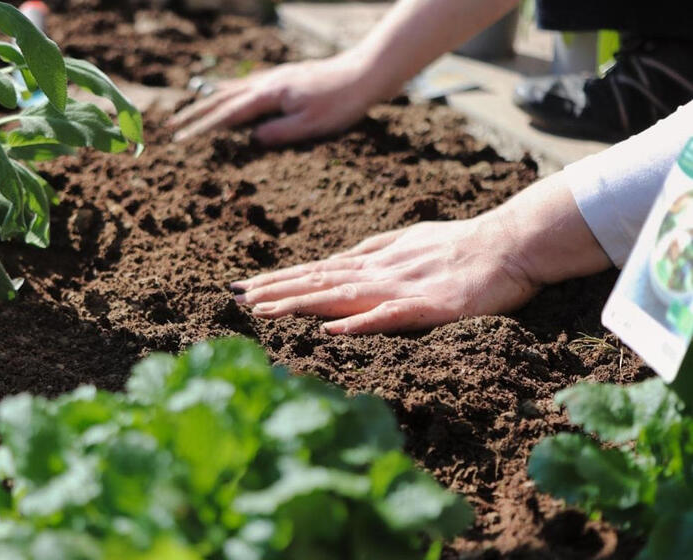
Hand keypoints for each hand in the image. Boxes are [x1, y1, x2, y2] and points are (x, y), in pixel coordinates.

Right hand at [168, 53, 380, 144]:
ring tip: (189, 111)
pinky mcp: (283, 78)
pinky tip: (226, 93)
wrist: (364, 73)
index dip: (202, 128)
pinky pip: (246, 84)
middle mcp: (267, 83)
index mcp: (270, 96)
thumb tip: (252, 140)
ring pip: (232, 89)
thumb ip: (279, 132)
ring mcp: (274, 78)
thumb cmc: (341, 102)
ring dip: (208, 102)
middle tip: (171, 127)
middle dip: (195, 114)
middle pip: (222, 99)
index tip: (181, 139)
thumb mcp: (311, 125)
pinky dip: (229, 91)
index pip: (228, 115)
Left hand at [230, 216, 539, 334]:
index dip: (279, 279)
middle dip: (274, 290)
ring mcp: (401, 288)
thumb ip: (374, 250)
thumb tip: (340, 258)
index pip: (316, 271)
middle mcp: (379, 272)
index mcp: (374, 261)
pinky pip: (389, 316)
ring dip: (300, 303)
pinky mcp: (428, 306)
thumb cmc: (462, 243)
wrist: (510, 242)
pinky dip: (358, 323)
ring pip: (341, 296)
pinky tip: (330, 329)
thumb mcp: (409, 241)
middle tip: (234, 298)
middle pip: (318, 281)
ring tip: (262, 311)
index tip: (244, 287)